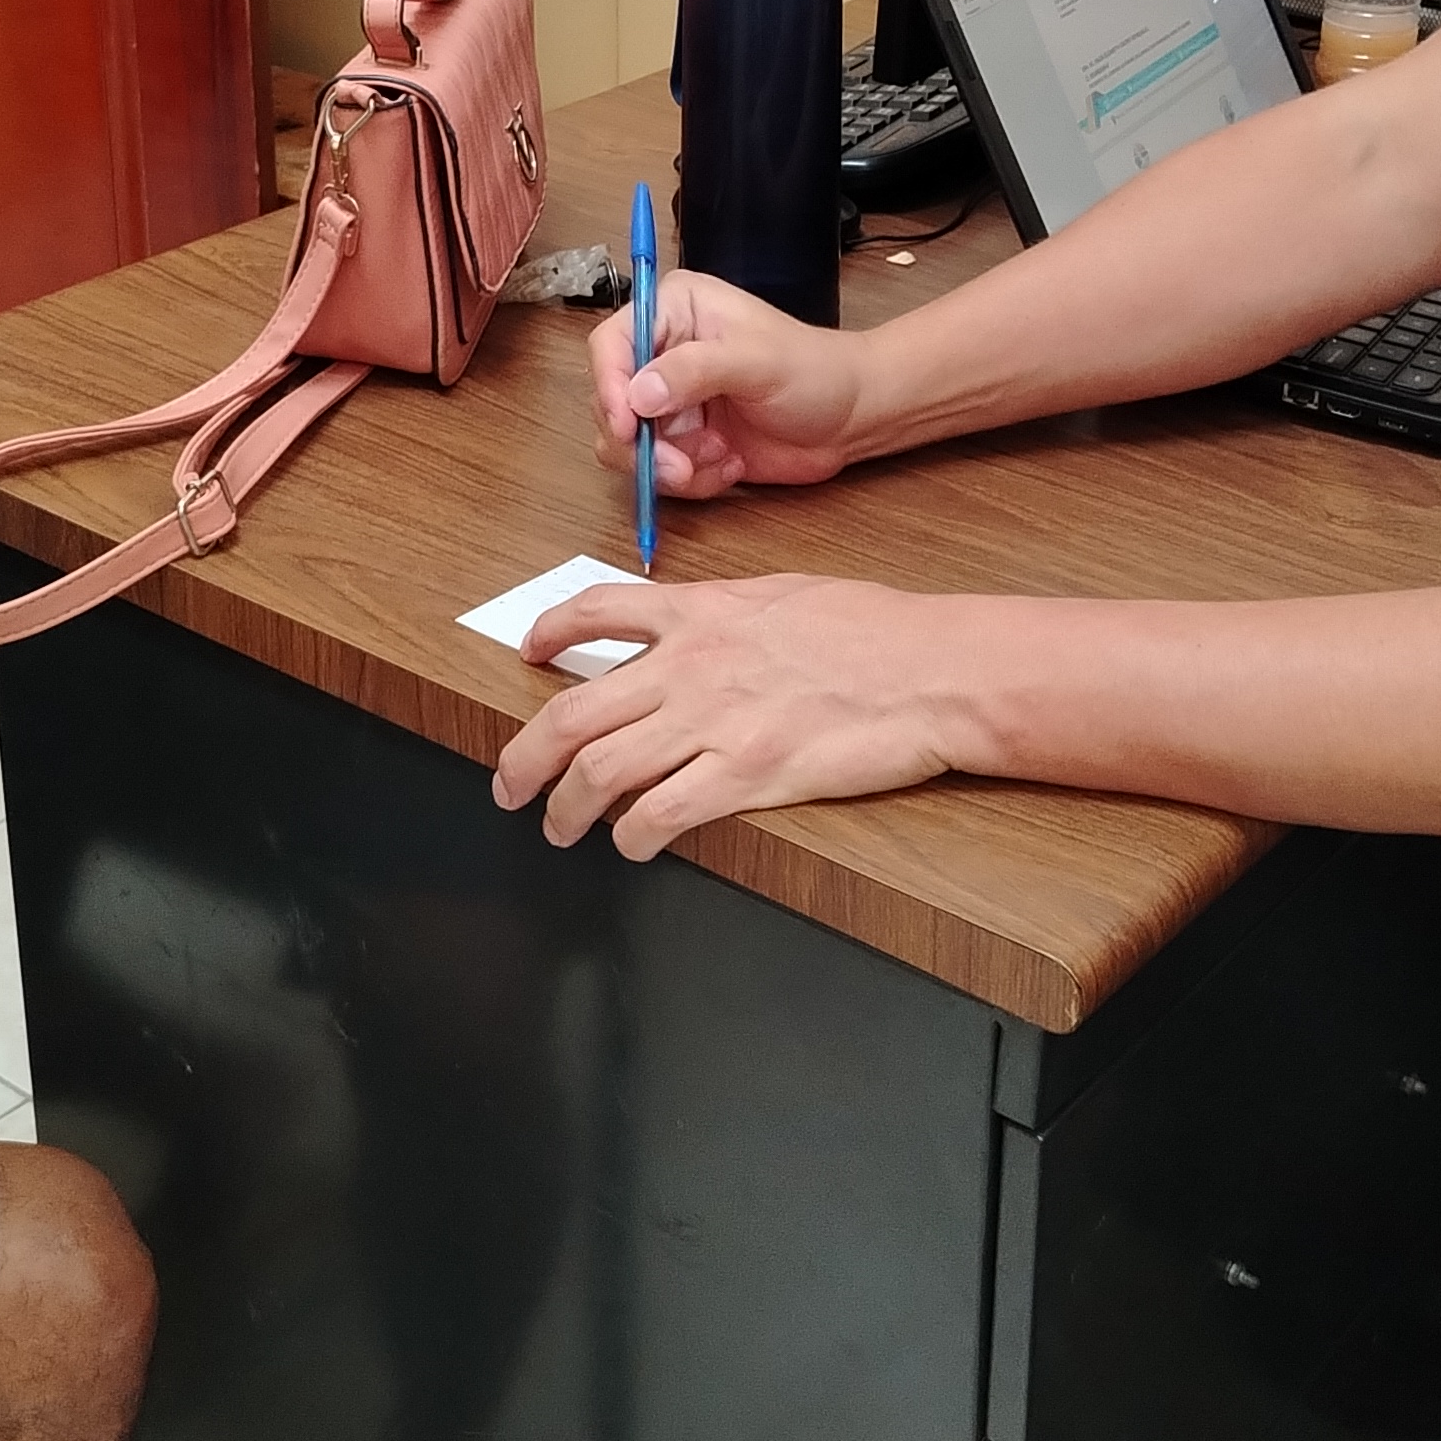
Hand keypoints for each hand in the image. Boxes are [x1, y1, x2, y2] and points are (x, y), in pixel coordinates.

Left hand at [495, 574, 960, 857]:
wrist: (932, 669)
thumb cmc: (878, 629)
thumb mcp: (785, 595)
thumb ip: (728, 612)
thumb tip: (701, 624)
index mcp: (701, 613)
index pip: (597, 611)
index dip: (551, 634)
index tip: (530, 653)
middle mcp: (691, 666)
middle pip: (573, 713)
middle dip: (524, 757)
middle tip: (508, 784)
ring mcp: (714, 723)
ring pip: (601, 771)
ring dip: (566, 809)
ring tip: (559, 828)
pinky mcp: (747, 775)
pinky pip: (660, 814)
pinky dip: (631, 836)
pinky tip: (630, 846)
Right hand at [596, 270, 874, 500]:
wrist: (852, 417)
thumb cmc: (815, 372)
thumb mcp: (757, 361)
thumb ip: (695, 370)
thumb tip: (638, 395)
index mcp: (675, 310)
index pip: (612, 343)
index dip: (609, 386)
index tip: (627, 425)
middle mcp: (663, 353)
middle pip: (611, 402)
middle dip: (643, 442)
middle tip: (679, 464)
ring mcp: (671, 401)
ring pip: (628, 445)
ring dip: (670, 465)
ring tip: (720, 458)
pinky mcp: (682, 441)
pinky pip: (657, 472)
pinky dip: (691, 479)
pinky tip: (730, 465)